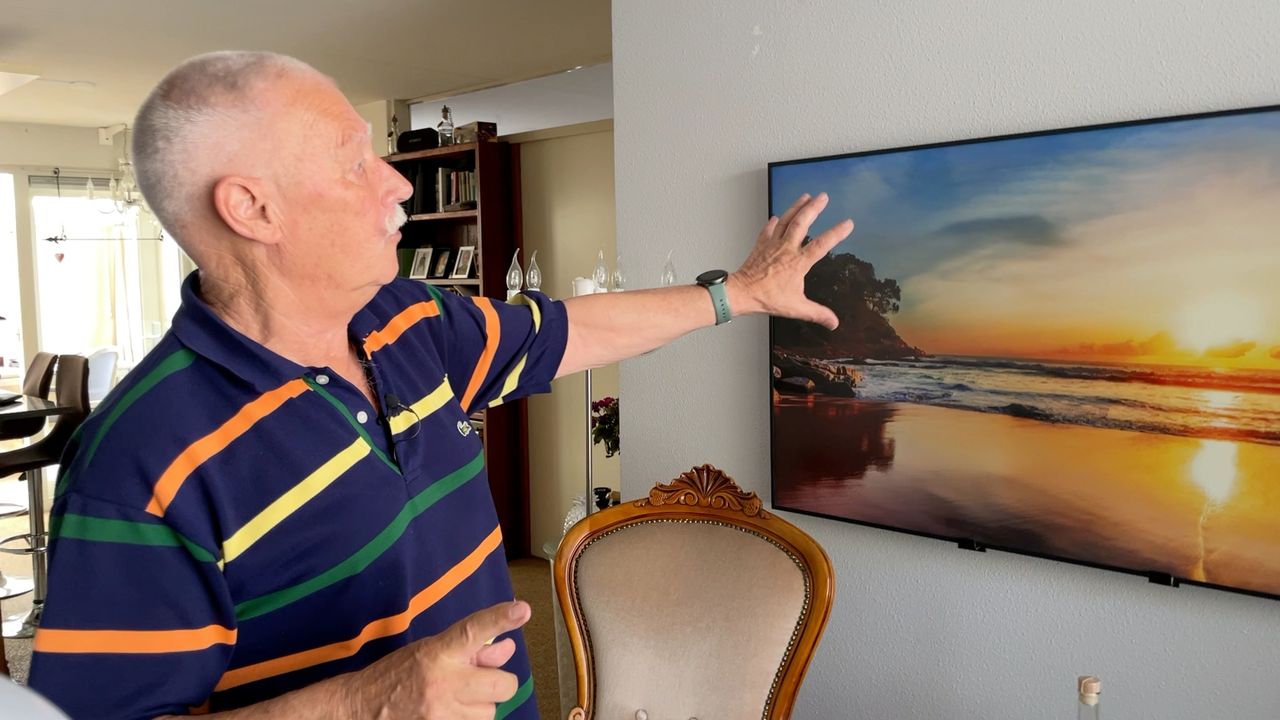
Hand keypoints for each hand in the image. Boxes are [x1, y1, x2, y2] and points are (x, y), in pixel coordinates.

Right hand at [345, 600, 530, 719]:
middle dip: (496, 683)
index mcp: (437, 653)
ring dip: (479, 707)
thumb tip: (507, 648)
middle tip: (477, 683)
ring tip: (453, 701)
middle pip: (502, 684)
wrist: (358, 709)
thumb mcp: (429, 651)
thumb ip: (469, 650)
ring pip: (490, 712)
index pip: (473, 631)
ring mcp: (442, 714)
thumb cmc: (395, 675)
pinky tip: (448, 714)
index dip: (499, 619)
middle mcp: (443, 683)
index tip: (521, 610)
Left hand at [729, 192, 852, 329]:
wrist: (741, 293)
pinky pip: (768, 230)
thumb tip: (834, 322)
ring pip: (786, 220)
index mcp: (798, 262)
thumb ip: (817, 313)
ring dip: (796, 207)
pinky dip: (773, 222)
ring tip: (806, 196)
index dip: (836, 233)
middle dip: (814, 208)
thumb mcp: (796, 308)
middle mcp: (786, 249)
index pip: (822, 244)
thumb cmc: (766, 298)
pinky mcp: (761, 245)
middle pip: (802, 222)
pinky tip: (777, 217)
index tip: (847, 223)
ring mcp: (772, 245)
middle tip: (824, 196)